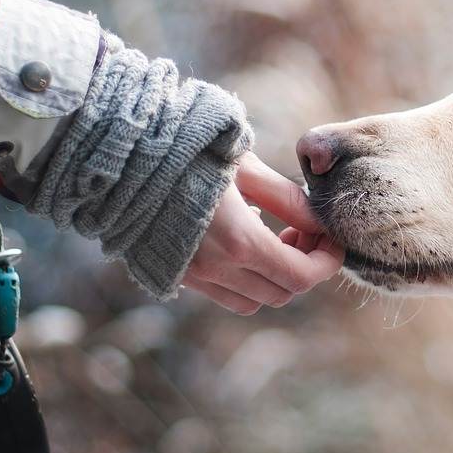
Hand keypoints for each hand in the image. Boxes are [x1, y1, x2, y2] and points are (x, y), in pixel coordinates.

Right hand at [181, 152, 342, 314]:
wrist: (120, 157)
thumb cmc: (187, 151)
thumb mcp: (245, 167)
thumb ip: (287, 199)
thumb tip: (320, 222)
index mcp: (239, 242)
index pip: (301, 277)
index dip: (326, 262)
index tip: (332, 240)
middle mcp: (216, 269)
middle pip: (282, 293)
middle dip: (304, 267)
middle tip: (302, 232)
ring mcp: (192, 276)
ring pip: (252, 301)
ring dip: (273, 278)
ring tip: (274, 237)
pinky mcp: (173, 274)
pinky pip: (222, 293)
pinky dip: (243, 279)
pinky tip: (240, 240)